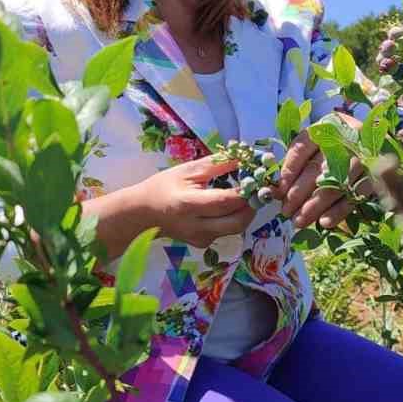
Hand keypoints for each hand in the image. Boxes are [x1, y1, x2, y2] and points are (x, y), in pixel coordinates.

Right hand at [138, 155, 255, 247]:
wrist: (144, 212)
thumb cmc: (164, 186)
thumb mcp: (188, 170)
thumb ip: (217, 164)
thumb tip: (245, 157)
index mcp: (188, 204)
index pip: (224, 202)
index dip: (245, 192)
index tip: (258, 179)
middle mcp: (195, 226)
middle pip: (236, 222)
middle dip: (252, 206)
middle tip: (257, 190)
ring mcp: (200, 239)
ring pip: (234, 228)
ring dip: (245, 212)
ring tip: (246, 195)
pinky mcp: (203, 244)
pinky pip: (226, 231)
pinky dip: (233, 218)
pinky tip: (229, 206)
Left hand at [278, 114, 375, 230]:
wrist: (380, 147)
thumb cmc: (338, 148)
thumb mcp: (318, 146)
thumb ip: (298, 162)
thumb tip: (278, 190)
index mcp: (327, 125)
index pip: (302, 147)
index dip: (288, 171)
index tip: (278, 191)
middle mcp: (347, 136)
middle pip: (317, 168)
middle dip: (298, 193)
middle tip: (285, 212)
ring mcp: (364, 155)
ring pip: (335, 184)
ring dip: (315, 206)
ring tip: (300, 221)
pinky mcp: (376, 174)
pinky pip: (354, 195)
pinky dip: (339, 210)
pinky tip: (324, 222)